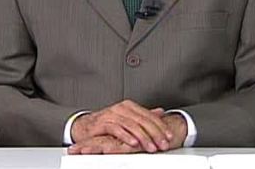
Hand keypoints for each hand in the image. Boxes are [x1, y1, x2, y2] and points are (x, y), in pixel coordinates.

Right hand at [68, 113, 187, 154]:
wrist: (84, 126)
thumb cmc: (107, 123)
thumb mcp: (128, 119)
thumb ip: (143, 115)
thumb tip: (160, 112)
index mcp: (130, 106)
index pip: (149, 116)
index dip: (161, 127)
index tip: (170, 137)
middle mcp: (122, 108)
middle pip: (143, 120)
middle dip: (155, 134)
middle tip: (163, 144)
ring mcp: (112, 114)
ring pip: (132, 125)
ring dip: (143, 137)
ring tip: (151, 147)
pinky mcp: (103, 123)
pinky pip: (117, 129)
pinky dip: (126, 137)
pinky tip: (134, 144)